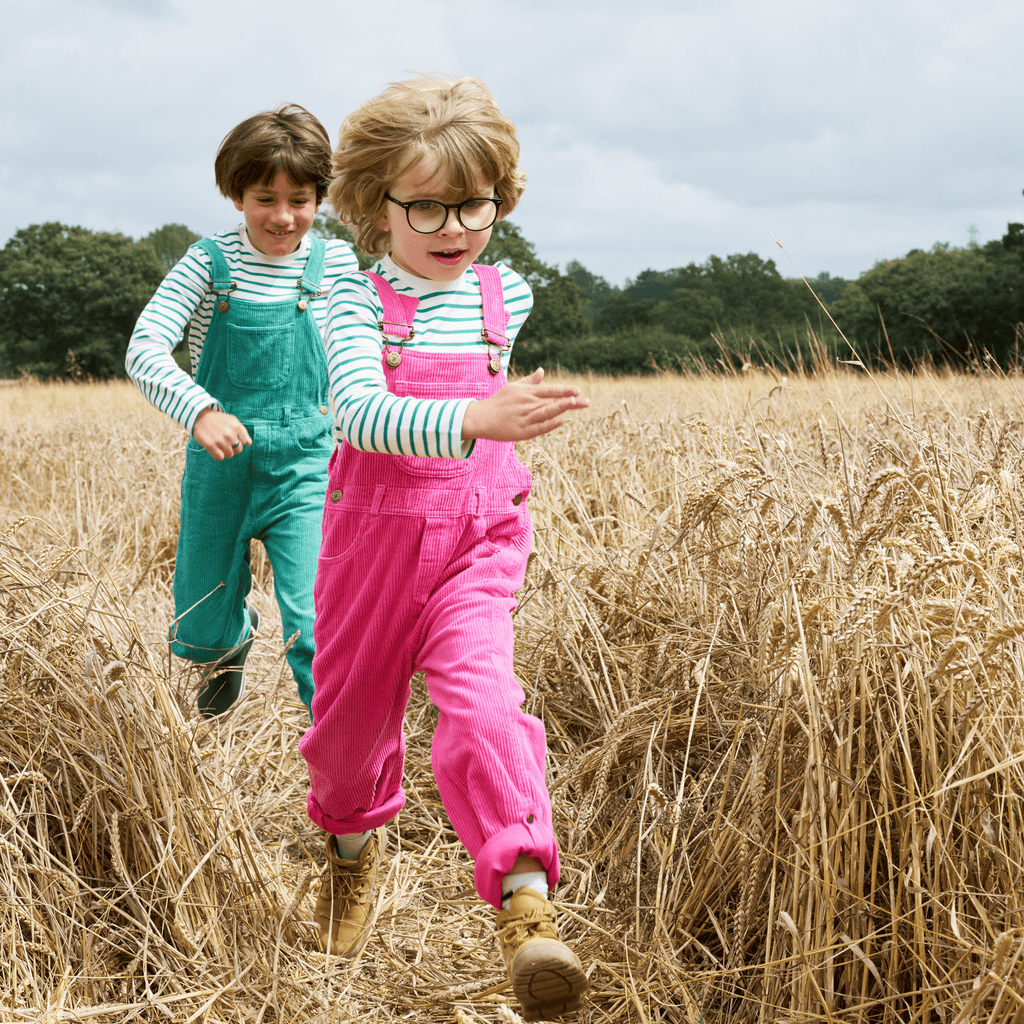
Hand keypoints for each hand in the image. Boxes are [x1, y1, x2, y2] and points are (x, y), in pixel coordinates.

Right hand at [192, 407, 251, 459]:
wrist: (200, 417)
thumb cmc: (218, 420)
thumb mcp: (233, 421)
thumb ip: (243, 432)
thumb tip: (249, 444)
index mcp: (236, 427)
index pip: (245, 442)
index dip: (239, 441)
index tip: (233, 438)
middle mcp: (229, 434)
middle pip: (238, 450)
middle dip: (233, 448)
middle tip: (225, 443)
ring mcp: (220, 440)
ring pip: (229, 455)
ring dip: (225, 452)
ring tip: (219, 445)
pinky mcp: (210, 445)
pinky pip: (219, 457)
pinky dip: (218, 455)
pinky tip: (215, 449)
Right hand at [461, 368, 588, 441]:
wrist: (481, 417)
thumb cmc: (500, 402)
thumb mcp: (514, 387)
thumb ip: (530, 381)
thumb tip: (542, 370)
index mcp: (526, 392)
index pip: (550, 390)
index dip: (564, 390)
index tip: (578, 391)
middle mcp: (527, 404)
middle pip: (552, 401)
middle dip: (570, 401)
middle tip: (587, 401)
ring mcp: (525, 417)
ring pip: (547, 412)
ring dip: (562, 408)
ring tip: (576, 405)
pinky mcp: (521, 431)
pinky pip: (538, 427)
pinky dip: (550, 424)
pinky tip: (560, 421)